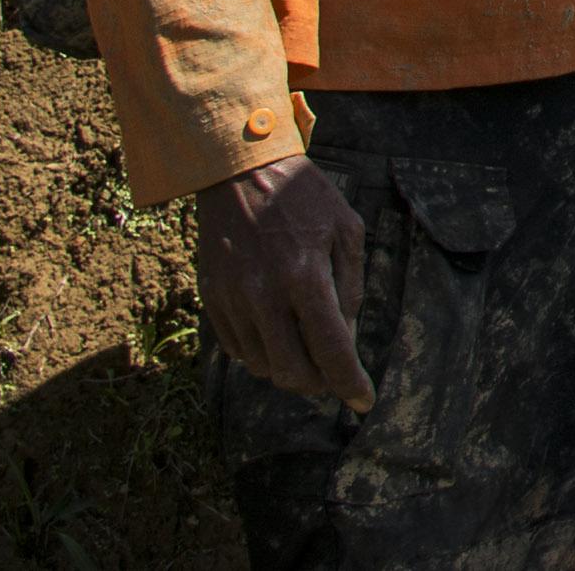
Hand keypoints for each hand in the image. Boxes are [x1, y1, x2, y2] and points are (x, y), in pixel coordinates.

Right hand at [196, 152, 373, 409]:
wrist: (239, 170)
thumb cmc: (302, 196)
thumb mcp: (345, 229)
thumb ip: (349, 286)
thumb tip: (345, 339)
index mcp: (305, 275)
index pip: (330, 350)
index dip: (349, 384)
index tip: (363, 403)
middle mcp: (264, 295)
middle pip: (293, 372)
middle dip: (320, 384)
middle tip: (335, 377)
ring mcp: (232, 299)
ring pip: (263, 367)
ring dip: (290, 370)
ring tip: (308, 351)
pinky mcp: (211, 299)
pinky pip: (238, 349)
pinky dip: (263, 353)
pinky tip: (279, 334)